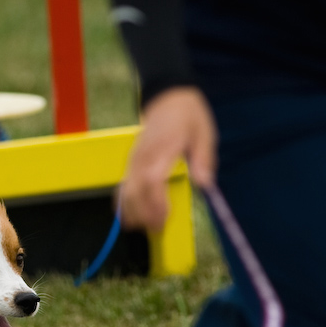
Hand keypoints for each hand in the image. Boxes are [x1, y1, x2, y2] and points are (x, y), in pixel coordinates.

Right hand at [119, 87, 216, 232]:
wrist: (168, 97)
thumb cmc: (189, 117)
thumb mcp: (203, 134)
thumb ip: (204, 159)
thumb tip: (204, 184)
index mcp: (163, 148)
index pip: (152, 179)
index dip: (156, 202)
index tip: (164, 218)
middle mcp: (143, 156)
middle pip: (135, 190)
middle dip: (144, 214)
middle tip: (158, 229)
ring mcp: (133, 160)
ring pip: (125, 191)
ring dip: (132, 212)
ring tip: (146, 227)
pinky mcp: (130, 164)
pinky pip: (121, 187)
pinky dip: (122, 204)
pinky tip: (131, 217)